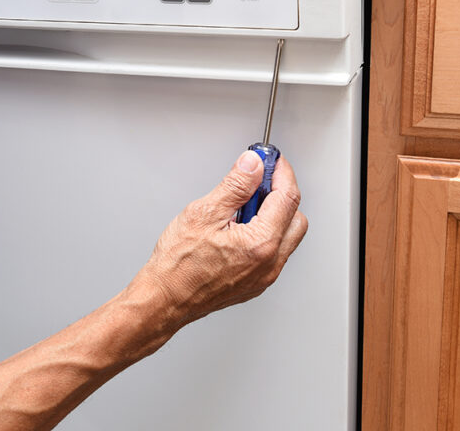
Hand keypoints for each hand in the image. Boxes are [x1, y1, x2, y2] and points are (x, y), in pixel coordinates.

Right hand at [133, 150, 306, 325]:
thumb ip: (235, 186)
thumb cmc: (177, 265)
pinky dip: (265, 234)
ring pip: (287, 237)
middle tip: (258, 180)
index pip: (287, 198)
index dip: (280, 172)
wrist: (164, 299)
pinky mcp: (256, 283)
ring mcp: (264, 276)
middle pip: (295, 217)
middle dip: (281, 194)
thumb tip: (253, 166)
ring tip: (242, 207)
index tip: (270, 160)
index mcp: (261, 244)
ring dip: (274, 215)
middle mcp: (270, 263)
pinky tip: (239, 228)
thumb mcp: (203, 213)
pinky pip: (274, 253)